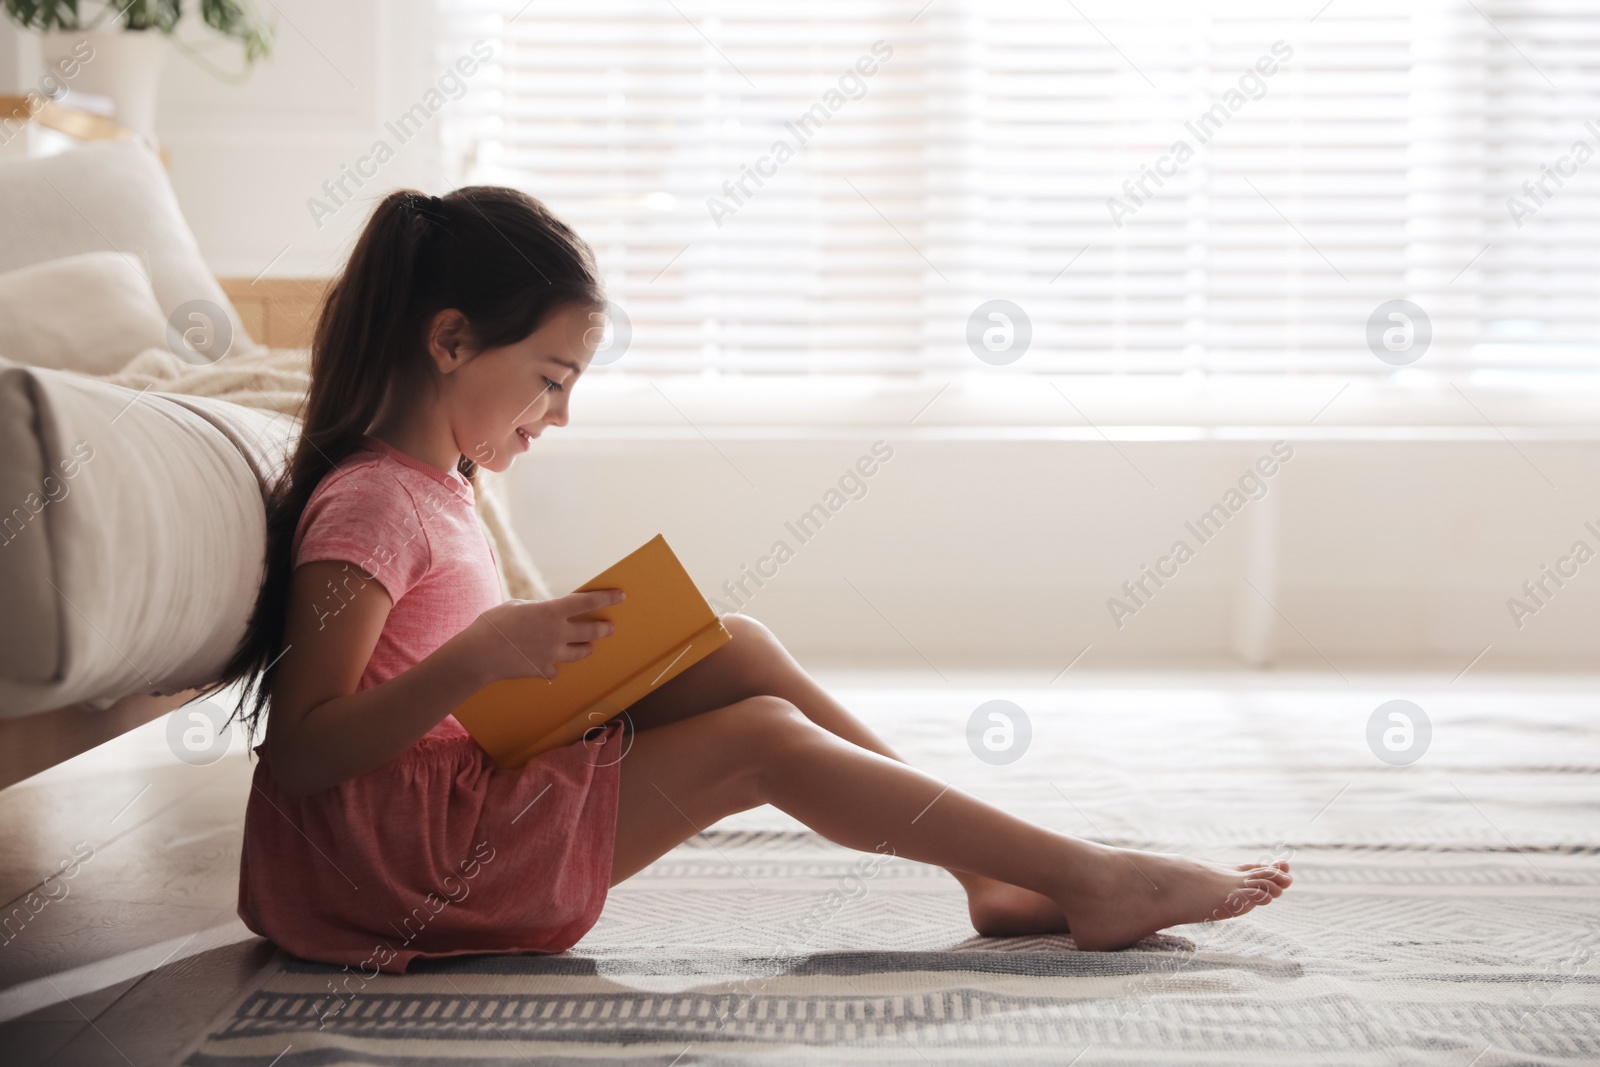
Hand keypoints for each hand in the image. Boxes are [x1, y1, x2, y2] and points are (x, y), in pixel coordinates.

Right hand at [466, 588, 623, 683]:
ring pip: (580, 652)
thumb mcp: (516, 606)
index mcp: (551, 611)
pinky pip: (556, 668)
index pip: (586, 602)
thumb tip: (544, 615)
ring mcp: (553, 654)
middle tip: (610, 627)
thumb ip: (537, 609)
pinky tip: (552, 664)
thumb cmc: (493, 625)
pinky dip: (555, 665)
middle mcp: (557, 633)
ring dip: (586, 648)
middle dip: (603, 628)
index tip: (621, 596)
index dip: (606, 597)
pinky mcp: (544, 670)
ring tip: (589, 646)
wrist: (479, 655)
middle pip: (591, 631)